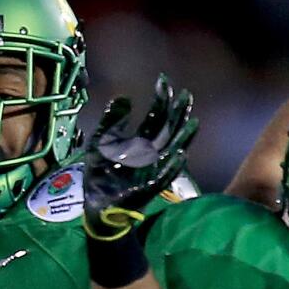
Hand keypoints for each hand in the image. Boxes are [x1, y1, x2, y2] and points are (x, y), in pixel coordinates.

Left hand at [83, 75, 197, 240]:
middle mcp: (149, 155)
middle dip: (177, 114)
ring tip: (193, 122)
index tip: (164, 82)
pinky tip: (179, 155)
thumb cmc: (99, 176)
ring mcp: (151, 171)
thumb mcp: (100, 143)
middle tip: (186, 94)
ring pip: (171, 152)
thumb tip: (125, 97)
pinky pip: (162, 177)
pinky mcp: (147, 189)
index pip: (155, 118)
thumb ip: (111, 122)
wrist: (96, 207)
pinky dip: (171, 167)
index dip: (161, 101)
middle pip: (168, 131)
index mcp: (139, 144)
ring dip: (182, 138)